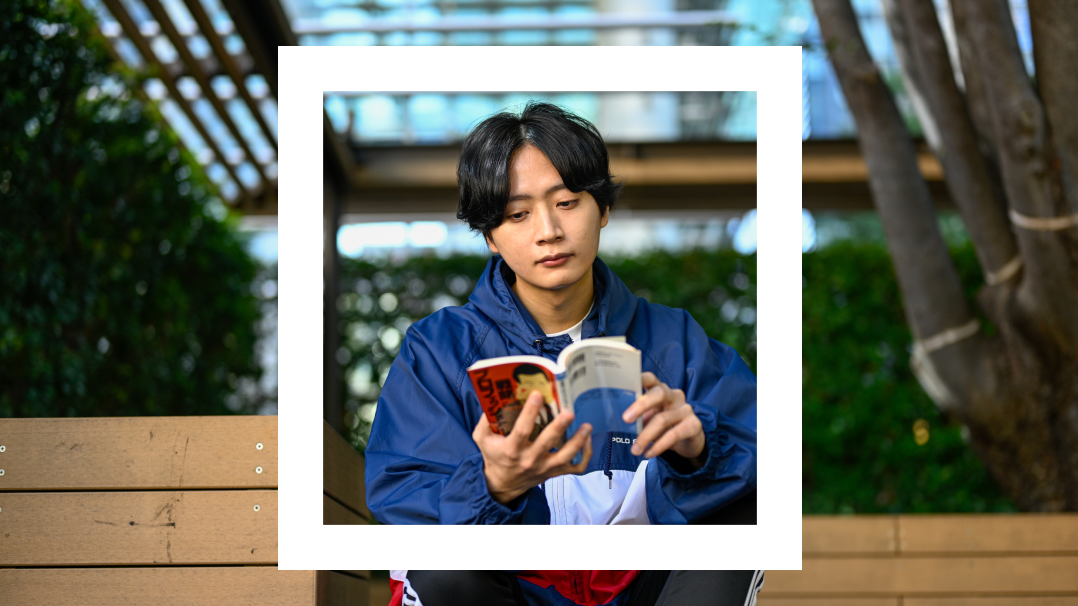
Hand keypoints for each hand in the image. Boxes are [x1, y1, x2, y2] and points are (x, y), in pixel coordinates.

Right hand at [473, 390, 592, 503]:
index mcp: (511, 449)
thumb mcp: (482, 438)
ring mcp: (544, 468)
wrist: (502, 485)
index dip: (530, 412)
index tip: (538, 395)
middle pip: (547, 443)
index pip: (521, 430)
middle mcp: (529, 460)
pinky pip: (576, 468)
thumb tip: (493, 398)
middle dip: (559, 427)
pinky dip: (585, 455)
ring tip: (587, 426)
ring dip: (578, 441)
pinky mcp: (555, 473)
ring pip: (566, 457)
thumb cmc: (494, 456)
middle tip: (568, 412)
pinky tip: (587, 440)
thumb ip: (485, 420)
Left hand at [622, 372, 706, 467]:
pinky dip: (658, 446)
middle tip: (625, 419)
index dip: (639, 379)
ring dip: (645, 436)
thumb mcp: (650, 419)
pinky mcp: (694, 425)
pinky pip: (673, 435)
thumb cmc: (665, 427)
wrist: (690, 442)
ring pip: (662, 419)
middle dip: (640, 405)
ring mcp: (686, 409)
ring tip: (635, 450)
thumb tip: (619, 420)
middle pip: (659, 393)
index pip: (650, 379)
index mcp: (661, 390)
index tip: (624, 383)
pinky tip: (649, 453)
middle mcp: (675, 396)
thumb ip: (638, 416)